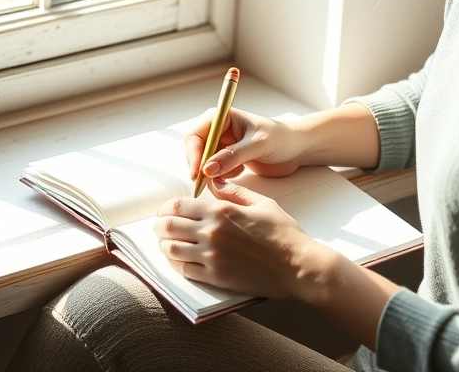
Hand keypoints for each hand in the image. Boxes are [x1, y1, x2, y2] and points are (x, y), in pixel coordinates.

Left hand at [153, 177, 323, 299]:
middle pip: (168, 227)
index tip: (166, 211)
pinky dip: (178, 263)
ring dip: (165, 245)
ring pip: (171, 249)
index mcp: (221, 210)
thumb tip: (214, 182)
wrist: (298, 266)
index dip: (166, 208)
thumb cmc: (284, 234)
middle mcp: (211, 232)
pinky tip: (182, 259)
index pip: (177, 206)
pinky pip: (184, 270)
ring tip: (169, 243)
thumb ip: (233, 192)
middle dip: (160, 225)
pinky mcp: (215, 277)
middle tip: (162, 227)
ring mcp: (211, 256)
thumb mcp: (261, 203)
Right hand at [185, 108, 304, 179]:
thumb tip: (208, 168)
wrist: (296, 149)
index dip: (193, 154)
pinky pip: (214, 171)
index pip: (195, 135)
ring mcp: (222, 145)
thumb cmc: (281, 138)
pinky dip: (222, 176)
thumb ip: (232, 156)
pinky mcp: (227, 158)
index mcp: (221, 117)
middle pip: (195, 150)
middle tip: (209, 182)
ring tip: (235, 172)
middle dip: (201, 167)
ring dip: (213, 173)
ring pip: (204, 163)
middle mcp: (218, 130)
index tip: (198, 173)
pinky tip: (240, 172)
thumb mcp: (257, 145)